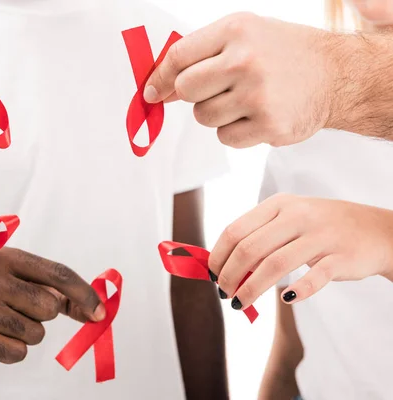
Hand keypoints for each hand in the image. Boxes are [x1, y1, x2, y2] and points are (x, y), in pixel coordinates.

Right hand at [0, 248, 105, 364]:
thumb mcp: (14, 279)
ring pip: (36, 333)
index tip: (99, 312)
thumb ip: (53, 289)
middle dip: (43, 316)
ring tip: (1, 324)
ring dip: (26, 335)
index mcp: (6, 258)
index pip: (58, 274)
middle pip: (50, 307)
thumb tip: (95, 310)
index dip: (84, 294)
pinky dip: (12, 351)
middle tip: (18, 311)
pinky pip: (18, 353)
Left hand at [144, 13, 337, 147]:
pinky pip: (225, 138)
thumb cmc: (281, 54)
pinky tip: (256, 116)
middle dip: (193, 95)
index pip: (178, 57)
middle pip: (185, 90)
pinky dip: (235, 131)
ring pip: (203, 117)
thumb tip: (158, 87)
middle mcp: (245, 60)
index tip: (152, 92)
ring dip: (216, 114)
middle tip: (216, 90)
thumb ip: (201, 53)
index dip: (159, 78)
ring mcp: (258, 94)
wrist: (336, 75)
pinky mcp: (269, 125)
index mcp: (236, 30)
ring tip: (244, 100)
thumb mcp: (245, 34)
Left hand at [208, 194, 392, 308]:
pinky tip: (285, 299)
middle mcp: (297, 216)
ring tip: (239, 303)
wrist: (376, 230)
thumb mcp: (289, 219)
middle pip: (250, 249)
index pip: (235, 230)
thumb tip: (223, 265)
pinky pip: (314, 278)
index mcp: (279, 204)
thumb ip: (259, 235)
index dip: (218, 255)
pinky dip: (297, 291)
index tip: (212, 274)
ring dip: (251, 289)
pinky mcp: (341, 257)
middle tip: (224, 293)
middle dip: (230, 275)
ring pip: (275, 265)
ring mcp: (321, 235)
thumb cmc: (321, 227)